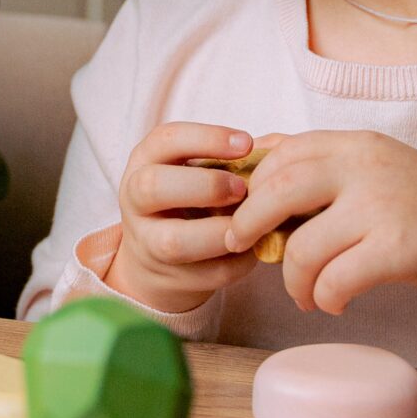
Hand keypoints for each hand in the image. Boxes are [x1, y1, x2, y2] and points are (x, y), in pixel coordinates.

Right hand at [106, 124, 262, 315]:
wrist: (161, 256)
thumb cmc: (191, 198)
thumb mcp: (198, 168)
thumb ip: (233, 156)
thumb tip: (281, 149)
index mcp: (145, 161)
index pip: (166, 140)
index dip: (207, 139)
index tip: (246, 143)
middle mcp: (135, 200)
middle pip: (153, 186)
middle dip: (206, 186)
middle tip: (243, 189)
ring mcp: (146, 243)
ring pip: (174, 241)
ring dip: (220, 232)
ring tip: (250, 224)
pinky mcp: (170, 278)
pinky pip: (207, 273)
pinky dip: (238, 262)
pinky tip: (254, 247)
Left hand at [226, 131, 416, 349]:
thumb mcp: (379, 170)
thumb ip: (328, 168)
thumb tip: (259, 164)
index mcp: (359, 144)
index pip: (284, 151)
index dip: (253, 183)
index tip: (242, 211)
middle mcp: (368, 166)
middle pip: (280, 187)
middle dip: (250, 222)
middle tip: (242, 246)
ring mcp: (384, 205)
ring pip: (304, 245)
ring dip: (292, 279)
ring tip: (302, 294)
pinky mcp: (400, 248)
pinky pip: (337, 278)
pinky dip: (326, 297)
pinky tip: (333, 303)